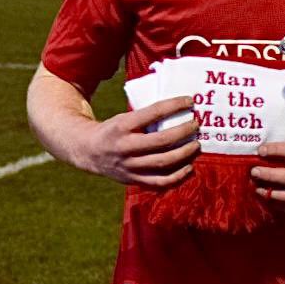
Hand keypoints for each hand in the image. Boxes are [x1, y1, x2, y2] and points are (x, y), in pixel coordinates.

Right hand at [76, 96, 199, 185]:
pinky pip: (160, 182)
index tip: (190, 101)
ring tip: (196, 145)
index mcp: (122, 126)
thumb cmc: (114, 129)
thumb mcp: (124, 117)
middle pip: (161, 141)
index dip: (174, 105)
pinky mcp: (133, 180)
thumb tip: (179, 108)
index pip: (153, 112)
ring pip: (163, 163)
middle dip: (184, 131)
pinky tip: (189, 167)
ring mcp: (128, 166)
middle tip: (196, 125)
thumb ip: (146, 117)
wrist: (88, 151)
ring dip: (185, 153)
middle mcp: (125, 147)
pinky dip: (178, 176)